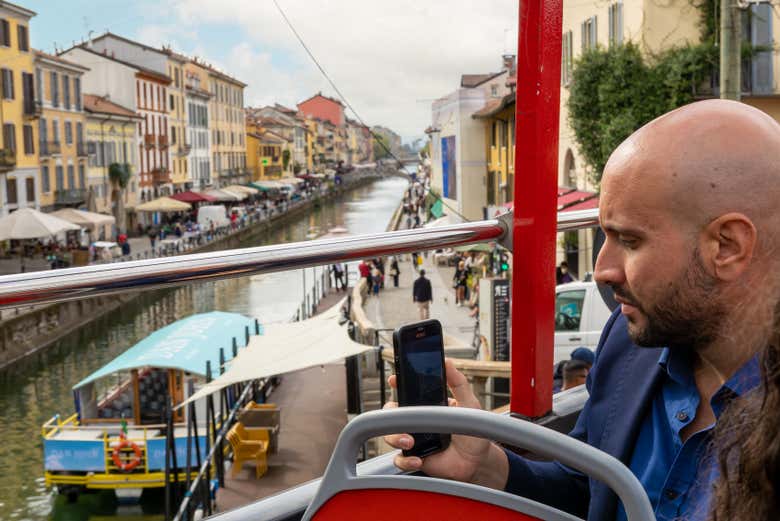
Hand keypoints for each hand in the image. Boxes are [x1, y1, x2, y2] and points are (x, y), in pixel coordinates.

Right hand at [382, 358, 508, 488]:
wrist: (477, 461)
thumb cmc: (473, 431)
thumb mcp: (469, 404)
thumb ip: (459, 383)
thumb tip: (447, 362)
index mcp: (428, 405)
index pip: (407, 391)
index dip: (398, 384)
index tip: (394, 380)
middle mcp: (418, 420)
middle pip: (392, 413)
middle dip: (391, 414)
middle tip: (401, 417)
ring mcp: (414, 439)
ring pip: (391, 435)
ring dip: (395, 437)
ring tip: (410, 442)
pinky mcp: (415, 457)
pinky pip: (400, 459)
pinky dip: (405, 459)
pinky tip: (417, 459)